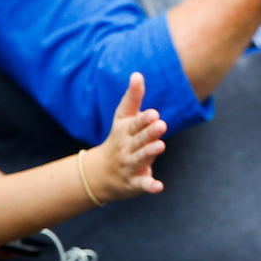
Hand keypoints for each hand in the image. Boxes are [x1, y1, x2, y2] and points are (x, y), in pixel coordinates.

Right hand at [84, 72, 166, 202]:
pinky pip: (142, 184)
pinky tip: (158, 186)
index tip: (154, 113)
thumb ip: (133, 98)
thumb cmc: (119, 139)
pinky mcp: (134, 182)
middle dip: (149, 133)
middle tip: (161, 125)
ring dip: (150, 152)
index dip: (144, 119)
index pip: (136, 124)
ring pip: (140, 158)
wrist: (99, 174)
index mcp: (126, 131)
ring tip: (161, 146)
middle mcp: (127, 148)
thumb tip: (137, 73)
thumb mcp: (123, 118)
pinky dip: (149, 186)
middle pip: (139, 139)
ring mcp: (130, 165)